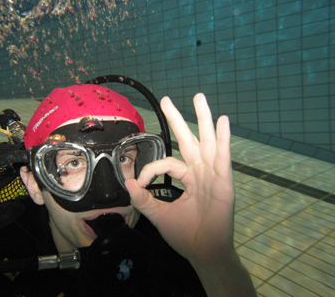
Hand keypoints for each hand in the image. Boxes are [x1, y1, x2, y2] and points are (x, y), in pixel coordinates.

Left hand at [125, 93, 234, 264]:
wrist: (203, 252)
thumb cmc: (186, 234)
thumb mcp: (159, 214)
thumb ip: (143, 199)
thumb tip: (127, 182)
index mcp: (188, 178)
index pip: (167, 163)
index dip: (150, 170)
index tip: (138, 184)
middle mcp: (200, 172)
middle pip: (188, 140)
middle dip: (178, 119)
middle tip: (167, 99)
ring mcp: (213, 176)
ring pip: (207, 142)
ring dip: (203, 119)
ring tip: (198, 98)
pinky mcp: (224, 183)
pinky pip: (222, 157)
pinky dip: (223, 139)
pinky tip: (222, 121)